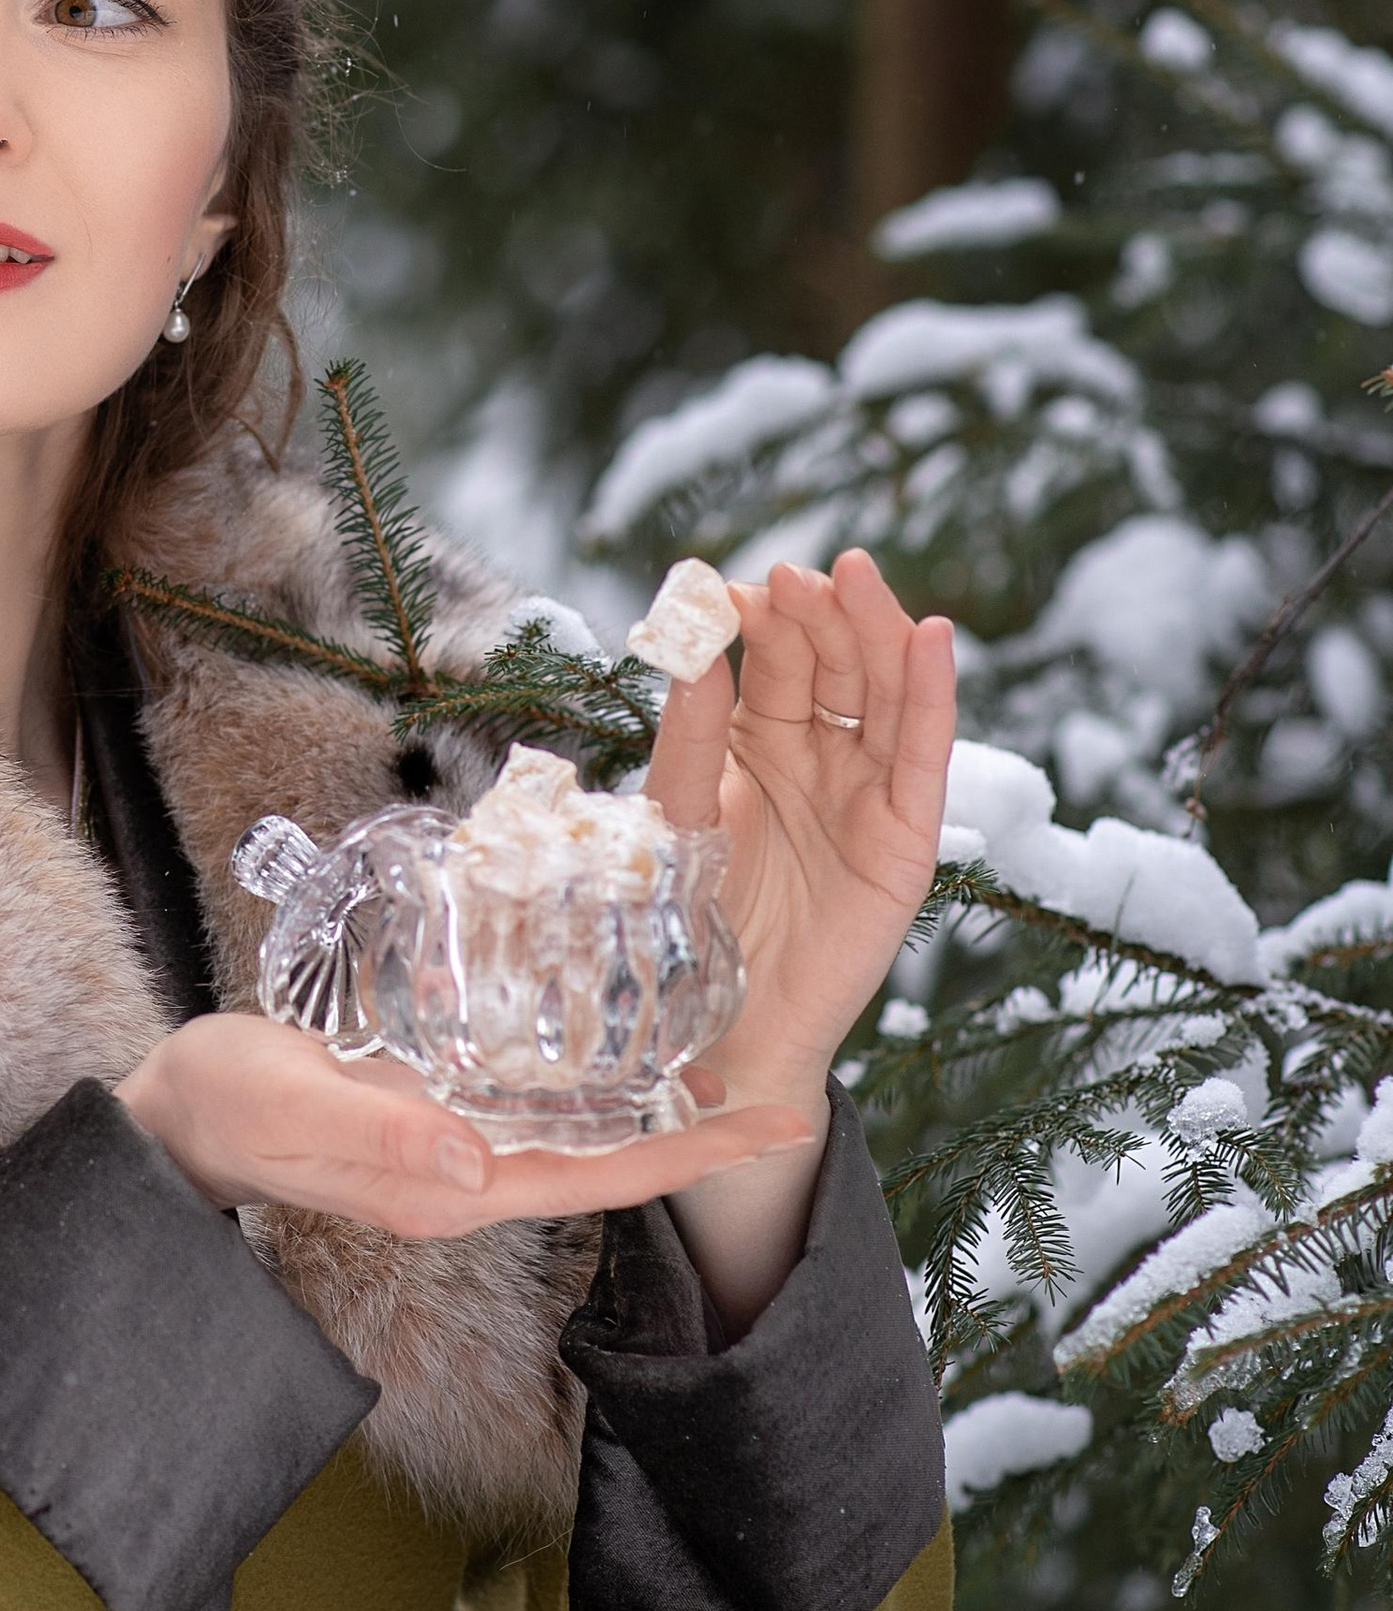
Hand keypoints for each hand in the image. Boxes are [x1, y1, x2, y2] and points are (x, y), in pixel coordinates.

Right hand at [114, 1010, 811, 1238]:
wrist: (172, 1112)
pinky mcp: (430, 1110)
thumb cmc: (219, 1108)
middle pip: (605, 1160)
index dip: (690, 1154)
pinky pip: (529, 1099)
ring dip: (651, 1101)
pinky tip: (618, 1037)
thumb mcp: (289, 1108)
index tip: (776, 1123)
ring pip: (574, 1128)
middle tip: (786, 1092)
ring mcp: (449, 1147)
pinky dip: (587, 1071)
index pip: (597, 1178)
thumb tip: (474, 1165)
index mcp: (446, 1188)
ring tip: (728, 1059)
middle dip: (695, 1133)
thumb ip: (374, 1138)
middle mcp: (462, 1176)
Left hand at [642, 548, 953, 1328]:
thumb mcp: (677, 818)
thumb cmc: (687, 929)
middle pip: (825, 664)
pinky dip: (931, 696)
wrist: (720, 1034)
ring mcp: (866, 795)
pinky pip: (924, 757)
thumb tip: (689, 647)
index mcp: (755, 744)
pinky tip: (933, 637)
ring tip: (852, 576)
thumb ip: (688, 738)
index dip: (752, 622)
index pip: (763, 662)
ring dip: (871, 631)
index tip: (723, 586)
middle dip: (811, 615)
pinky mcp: (905, 841)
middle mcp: (817, 758)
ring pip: (878, 693)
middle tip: (788, 576)